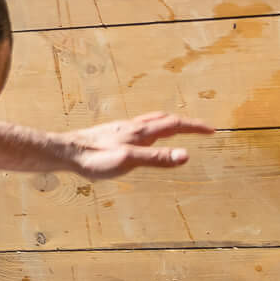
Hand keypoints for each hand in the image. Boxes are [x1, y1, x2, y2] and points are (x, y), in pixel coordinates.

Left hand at [64, 113, 209, 177]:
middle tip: (201, 129)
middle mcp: (133, 127)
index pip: (174, 124)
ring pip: (151, 121)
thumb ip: (157, 158)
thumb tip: (186, 155)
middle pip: (165, 119)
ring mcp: (122, 129)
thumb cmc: (95, 158)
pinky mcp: (112, 134)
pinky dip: (153, 128)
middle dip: (186, 123)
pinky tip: (144, 138)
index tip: (212, 130)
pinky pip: (140, 127)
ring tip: (178, 129)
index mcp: (141, 132)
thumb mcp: (129, 161)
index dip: (195, 127)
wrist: (66, 152)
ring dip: (169, 123)